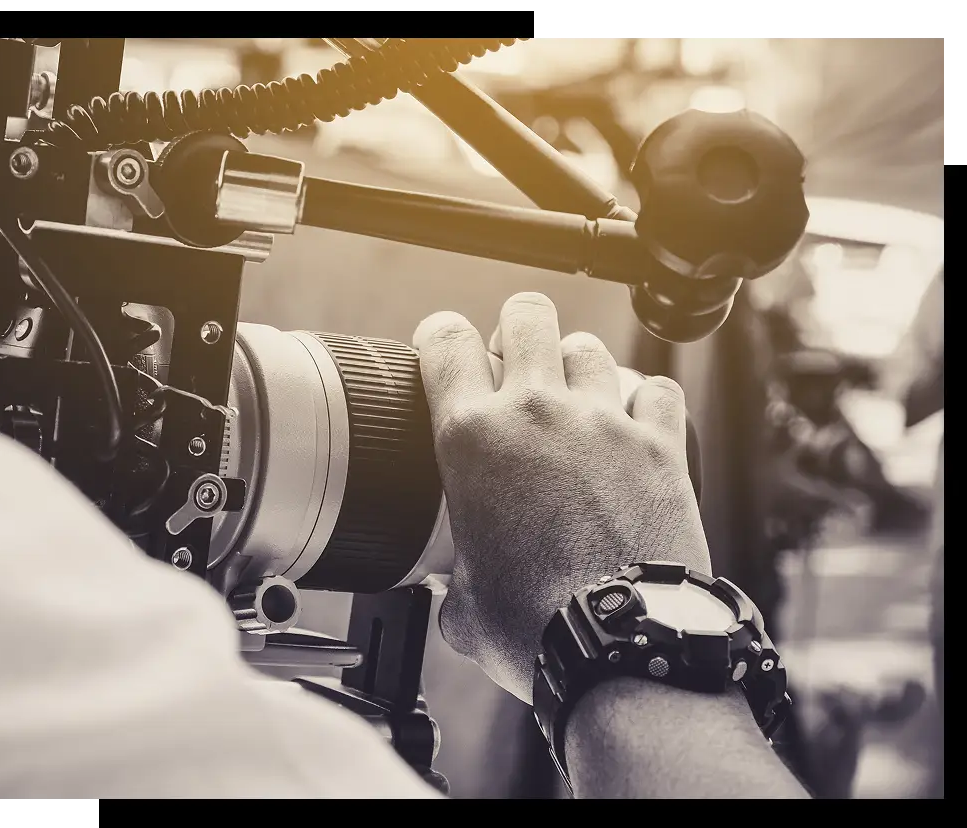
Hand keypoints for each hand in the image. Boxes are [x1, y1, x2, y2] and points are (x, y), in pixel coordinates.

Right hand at [413, 293, 710, 702]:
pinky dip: (642, 399)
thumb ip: (450, 574)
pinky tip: (631, 425)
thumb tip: (449, 589)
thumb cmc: (534, 628)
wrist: (620, 648)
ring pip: (587, 346)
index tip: (445, 351)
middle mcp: (537, 412)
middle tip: (514, 362)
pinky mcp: (660, 445)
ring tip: (572, 403)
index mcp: (471, 438)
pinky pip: (655, 388)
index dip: (440, 337)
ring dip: (575, 367)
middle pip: (526, 314)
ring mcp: (604, 422)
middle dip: (516, 329)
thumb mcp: (461, 599)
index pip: (443, 341)